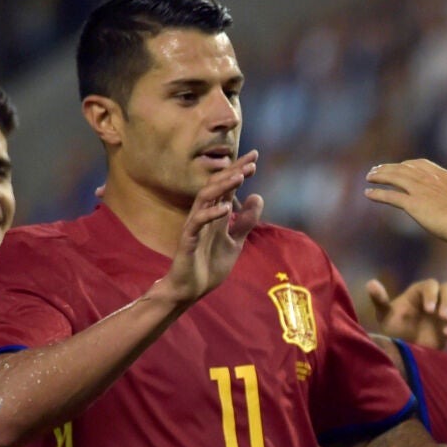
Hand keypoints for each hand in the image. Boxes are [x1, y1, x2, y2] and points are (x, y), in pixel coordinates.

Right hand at [153, 150, 262, 303]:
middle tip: (251, 159)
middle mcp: (204, 215)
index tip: (255, 157)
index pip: (228, 187)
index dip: (240, 171)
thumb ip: (246, 221)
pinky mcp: (187, 240)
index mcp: (216, 215)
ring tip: (239, 177)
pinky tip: (226, 208)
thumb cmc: (209, 264)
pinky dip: (211, 214)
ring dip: (222, 187)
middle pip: (217, 186)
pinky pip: (197, 223)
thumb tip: (258, 196)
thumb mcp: (235, 241)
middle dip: (234, 172)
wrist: (191, 289)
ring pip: (205, 198)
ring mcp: (195, 226)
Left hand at [365, 159, 446, 244]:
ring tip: (369, 177)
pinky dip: (378, 193)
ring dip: (379, 176)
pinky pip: (391, 196)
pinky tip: (368, 193)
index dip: (406, 165)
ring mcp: (420, 190)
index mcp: (443, 176)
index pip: (419, 164)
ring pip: (394, 178)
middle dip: (388, 167)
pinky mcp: (414, 204)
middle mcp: (429, 179)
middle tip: (377, 170)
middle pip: (403, 168)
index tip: (399, 167)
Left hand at [368, 278, 446, 348]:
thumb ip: (380, 300)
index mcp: (421, 293)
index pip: (432, 285)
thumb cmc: (394, 331)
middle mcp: (437, 299)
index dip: (433, 295)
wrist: (406, 352)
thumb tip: (371, 283)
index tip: (429, 310)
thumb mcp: (385, 316)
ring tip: (446, 334)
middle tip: (443, 317)